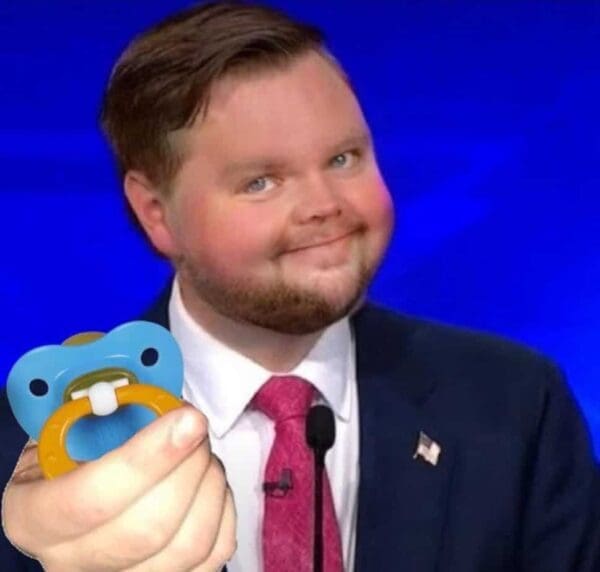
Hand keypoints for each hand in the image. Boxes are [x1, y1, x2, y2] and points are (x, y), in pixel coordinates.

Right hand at [2, 405, 235, 570]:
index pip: (90, 500)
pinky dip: (224, 507)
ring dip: (209, 483)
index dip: (147, 458)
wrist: (78, 492)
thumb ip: (102, 400)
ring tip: (202, 452)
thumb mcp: (68, 419)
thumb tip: (157, 385)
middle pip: (148, 528)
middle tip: (196, 426)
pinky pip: (215, 552)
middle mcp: (71, 560)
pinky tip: (208, 481)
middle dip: (188, 465)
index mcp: (34, 514)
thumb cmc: (75, 450)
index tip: (189, 418)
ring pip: (188, 544)